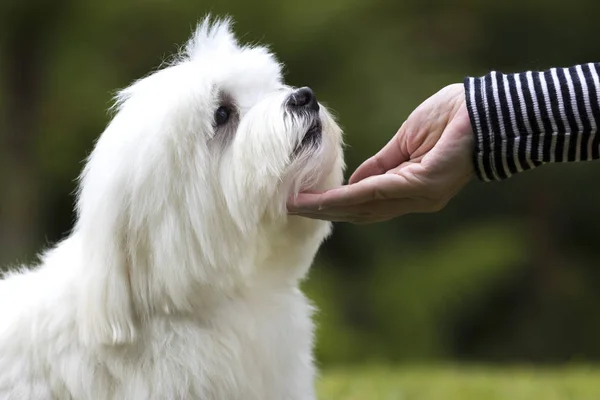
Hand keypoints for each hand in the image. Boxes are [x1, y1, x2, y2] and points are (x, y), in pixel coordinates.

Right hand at [287, 83, 474, 223]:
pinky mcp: (423, 182)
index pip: (368, 202)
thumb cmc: (452, 118)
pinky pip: (378, 192)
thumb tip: (351, 183)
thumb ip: (381, 165)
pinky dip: (348, 196)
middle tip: (292, 210)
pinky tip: (324, 199)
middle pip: (363, 212)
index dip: (336, 205)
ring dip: (329, 208)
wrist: (488, 108)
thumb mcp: (407, 141)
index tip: (305, 204)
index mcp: (413, 188)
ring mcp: (421, 195)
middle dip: (325, 212)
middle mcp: (416, 199)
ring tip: (298, 206)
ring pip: (366, 206)